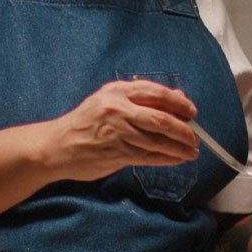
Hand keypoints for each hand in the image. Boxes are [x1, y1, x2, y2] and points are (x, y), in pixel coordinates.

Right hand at [43, 79, 199, 182]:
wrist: (56, 146)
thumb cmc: (86, 124)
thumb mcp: (109, 102)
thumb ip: (140, 101)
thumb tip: (178, 99)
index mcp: (117, 91)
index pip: (156, 92)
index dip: (178, 103)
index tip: (191, 112)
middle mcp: (118, 108)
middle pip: (162, 118)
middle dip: (184, 130)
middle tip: (195, 137)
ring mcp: (117, 131)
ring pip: (158, 140)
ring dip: (179, 148)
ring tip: (191, 152)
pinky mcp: (116, 153)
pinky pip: (148, 156)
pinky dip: (166, 158)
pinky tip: (176, 159)